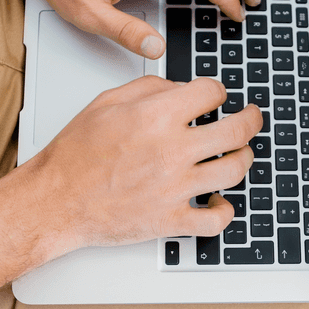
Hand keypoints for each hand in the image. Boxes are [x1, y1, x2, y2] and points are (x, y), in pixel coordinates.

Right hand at [34, 74, 262, 248]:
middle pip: (236, 130)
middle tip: (252, 118)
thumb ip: (149, 89)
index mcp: (157, 117)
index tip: (216, 96)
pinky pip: (216, 220)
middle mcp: (172, 150)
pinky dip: (225, 211)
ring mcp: (175, 188)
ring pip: (234, 171)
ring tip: (241, 154)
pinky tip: (220, 201)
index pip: (212, 93)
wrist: (56, 199)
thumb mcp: (107, 102)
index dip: (217, 91)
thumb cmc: (75, 154)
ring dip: (244, 159)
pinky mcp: (171, 220)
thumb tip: (181, 88)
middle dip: (251, 120)